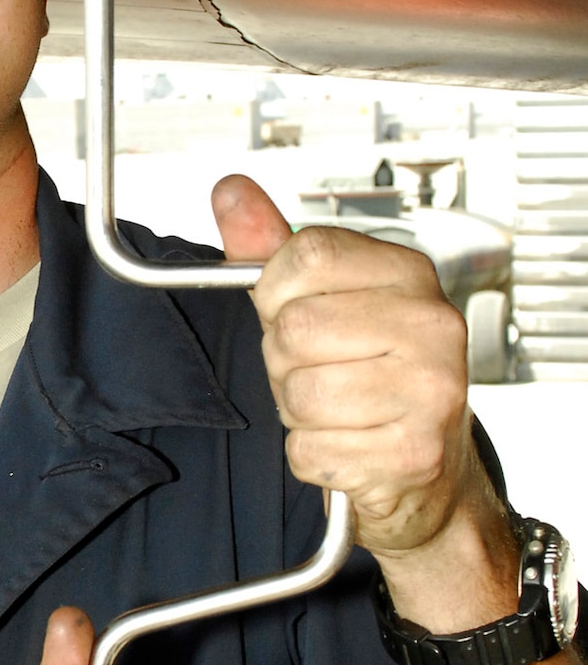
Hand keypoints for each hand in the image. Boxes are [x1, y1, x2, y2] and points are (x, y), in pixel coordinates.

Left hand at [211, 175, 512, 579]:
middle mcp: (432, 326)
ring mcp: (431, 391)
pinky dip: (312, 456)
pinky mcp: (415, 454)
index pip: (307, 254)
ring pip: (300, 393)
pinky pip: (311, 450)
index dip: (275, 291)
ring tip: (335, 409)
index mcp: (409, 274)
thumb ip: (271, 249)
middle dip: (284, 360)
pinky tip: (347, 446)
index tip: (289, 312)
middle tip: (319, 371)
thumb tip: (231, 192)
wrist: (430, 472)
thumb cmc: (369, 377)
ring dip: (298, 412)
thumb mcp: (321, 301)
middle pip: (296, 328)